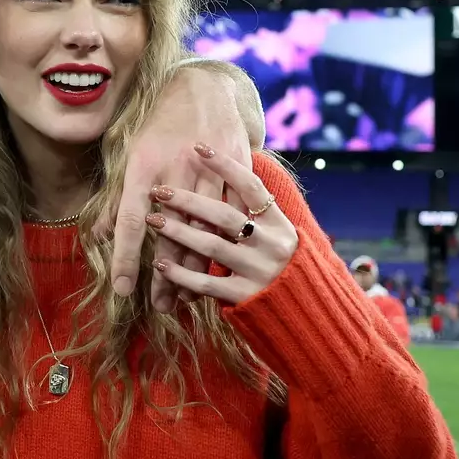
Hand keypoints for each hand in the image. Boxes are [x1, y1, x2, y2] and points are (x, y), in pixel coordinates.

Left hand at [99, 63, 254, 310]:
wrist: (204, 88)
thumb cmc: (158, 124)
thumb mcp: (130, 155)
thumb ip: (117, 199)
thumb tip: (100, 236)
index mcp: (143, 167)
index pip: (131, 222)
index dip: (126, 258)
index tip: (123, 290)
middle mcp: (175, 171)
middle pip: (171, 234)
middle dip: (165, 275)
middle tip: (160, 306)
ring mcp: (208, 172)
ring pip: (205, 230)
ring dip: (195, 267)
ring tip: (185, 297)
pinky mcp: (235, 171)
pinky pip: (232, 217)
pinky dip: (226, 244)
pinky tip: (218, 268)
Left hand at [146, 143, 298, 305]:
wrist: (306, 311)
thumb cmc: (278, 264)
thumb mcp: (275, 234)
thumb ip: (252, 212)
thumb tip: (219, 178)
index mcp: (278, 223)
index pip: (251, 186)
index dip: (225, 165)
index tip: (198, 147)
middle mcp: (272, 244)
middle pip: (224, 216)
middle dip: (188, 201)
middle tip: (159, 191)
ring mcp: (260, 271)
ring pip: (212, 246)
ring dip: (178, 232)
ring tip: (151, 221)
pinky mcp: (246, 296)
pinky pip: (207, 283)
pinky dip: (181, 273)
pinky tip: (160, 264)